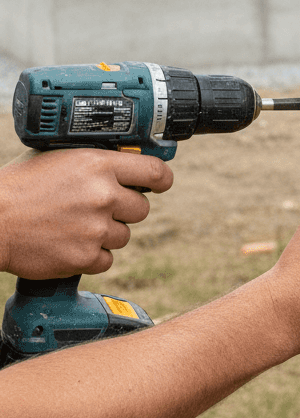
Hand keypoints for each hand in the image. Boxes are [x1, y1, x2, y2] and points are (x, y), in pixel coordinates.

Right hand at [0, 150, 173, 278]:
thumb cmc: (20, 188)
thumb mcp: (61, 159)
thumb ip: (98, 163)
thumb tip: (128, 164)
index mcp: (99, 165)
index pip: (155, 172)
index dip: (161, 179)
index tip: (160, 184)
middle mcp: (103, 195)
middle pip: (142, 208)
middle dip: (124, 210)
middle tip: (96, 209)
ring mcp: (96, 228)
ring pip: (124, 235)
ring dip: (106, 234)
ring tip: (74, 226)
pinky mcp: (85, 257)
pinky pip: (107, 259)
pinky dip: (92, 256)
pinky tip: (69, 244)